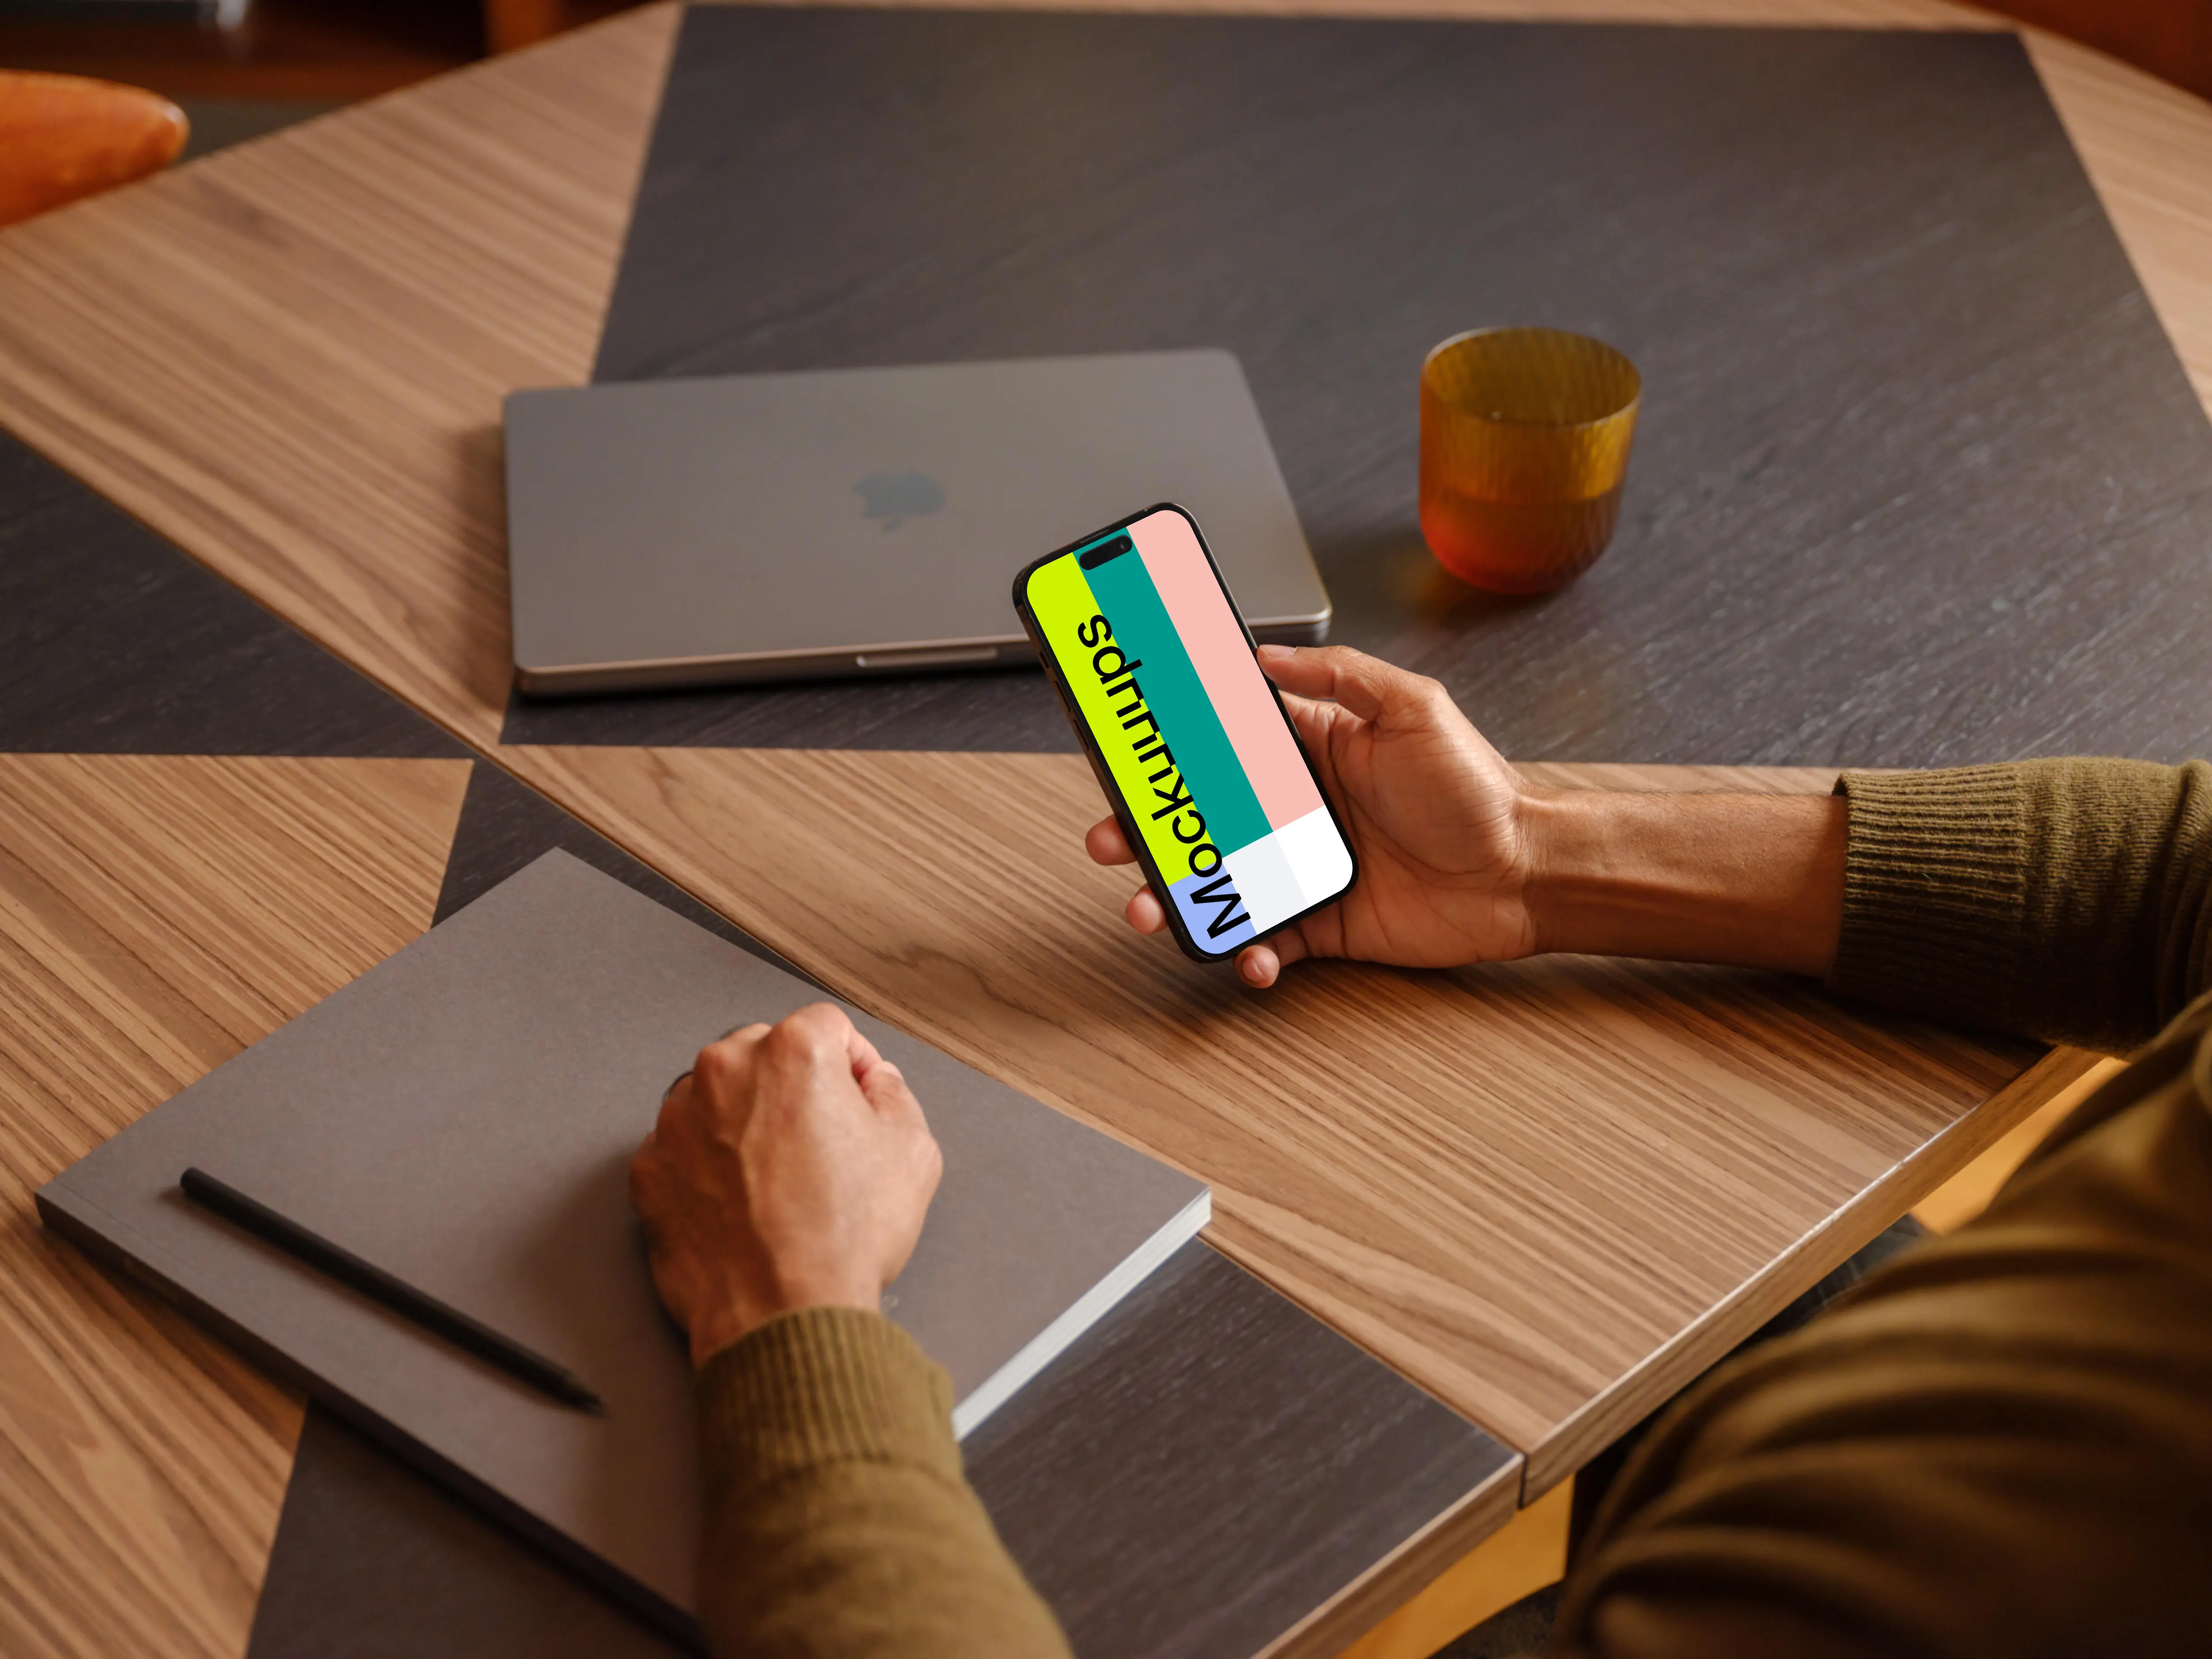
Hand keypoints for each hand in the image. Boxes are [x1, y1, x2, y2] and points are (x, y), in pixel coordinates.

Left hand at [630, 1003, 942, 1366]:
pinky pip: (683, 1148)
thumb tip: (874, 1082)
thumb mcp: (913, 1151)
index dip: (853, 1064)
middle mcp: (723, 1072)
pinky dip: (707, 1166)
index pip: (827, 1026)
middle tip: (819, 1145)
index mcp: (791, 1053)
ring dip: (744, 1122)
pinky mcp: (648, 1170)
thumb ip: (893, 1093)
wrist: (780, 1317)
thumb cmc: (841, 1239)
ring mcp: (676, 1121)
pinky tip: (741, 1204)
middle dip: (793, 1088)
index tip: (857, 1098)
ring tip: (778, 1182)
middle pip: (765, 1054)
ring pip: (718, 1098)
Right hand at [1087, 644, 1542, 987]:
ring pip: (1217, 883)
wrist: (1523, 872)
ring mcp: (1302, 869)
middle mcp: (1295, 811)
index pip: (1221, 741)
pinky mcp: (1321, 924)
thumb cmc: (1477, 790)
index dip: (1170, 742)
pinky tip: (1247, 956)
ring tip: (1148, 907)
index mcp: (1309, 752)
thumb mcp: (1414, 708)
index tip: (1125, 742)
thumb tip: (1266, 652)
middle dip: (1144, 828)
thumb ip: (1340, 676)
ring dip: (1174, 897)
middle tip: (1110, 835)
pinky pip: (1266, 941)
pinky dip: (1246, 954)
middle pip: (1199, 817)